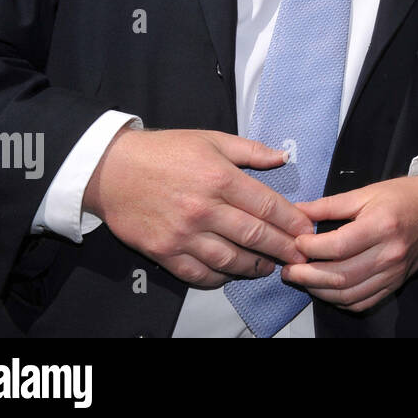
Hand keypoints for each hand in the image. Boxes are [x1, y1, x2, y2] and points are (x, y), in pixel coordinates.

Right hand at [83, 128, 310, 288]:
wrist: (110, 169)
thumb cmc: (164, 151)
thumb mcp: (211, 139)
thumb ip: (250, 150)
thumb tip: (282, 159)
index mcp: (220, 178)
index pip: (267, 205)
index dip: (291, 220)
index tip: (306, 230)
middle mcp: (204, 209)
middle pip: (255, 235)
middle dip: (283, 247)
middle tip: (299, 254)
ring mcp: (183, 234)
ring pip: (230, 259)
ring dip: (255, 266)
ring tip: (270, 266)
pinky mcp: (163, 251)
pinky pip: (198, 273)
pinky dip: (219, 277)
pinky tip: (232, 274)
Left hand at [282, 175, 417, 312]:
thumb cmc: (399, 197)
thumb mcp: (365, 193)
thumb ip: (328, 206)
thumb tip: (296, 213)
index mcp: (382, 225)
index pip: (338, 246)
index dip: (311, 248)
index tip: (296, 242)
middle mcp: (389, 253)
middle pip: (340, 275)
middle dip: (307, 275)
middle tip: (289, 269)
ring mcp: (393, 272)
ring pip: (348, 294)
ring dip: (319, 291)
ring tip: (302, 279)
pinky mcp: (394, 283)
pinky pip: (362, 302)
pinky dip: (339, 301)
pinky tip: (325, 289)